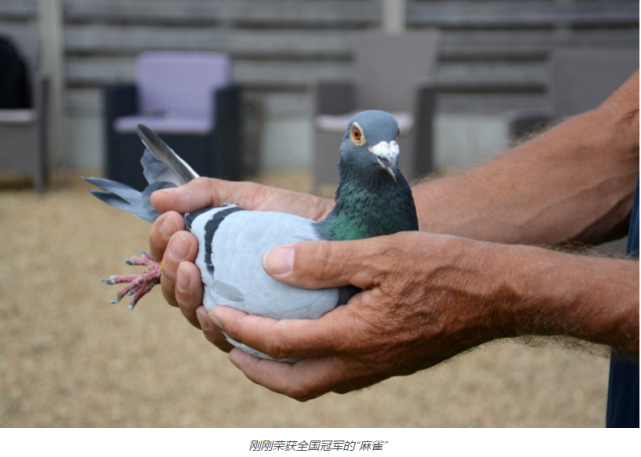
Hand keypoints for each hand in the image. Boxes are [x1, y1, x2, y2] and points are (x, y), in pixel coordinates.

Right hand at [147, 177, 333, 349]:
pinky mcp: (255, 331)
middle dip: (171, 264)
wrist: (342, 237)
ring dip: (183, 290)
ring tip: (194, 269)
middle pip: (174, 285)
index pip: (170, 254)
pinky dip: (210, 324)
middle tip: (185, 242)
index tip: (173, 220)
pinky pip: (222, 336)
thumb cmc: (298, 218)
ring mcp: (235, 309)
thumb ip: (207, 194)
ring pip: (191, 311)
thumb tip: (158, 198)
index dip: (161, 240)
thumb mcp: (252, 198)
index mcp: (210, 252)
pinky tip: (211, 308)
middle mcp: (217, 283)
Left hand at [208, 231, 515, 400]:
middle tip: (230, 346)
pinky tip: (311, 339)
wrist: (498, 295)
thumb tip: (271, 264)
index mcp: (353, 337)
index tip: (218, 312)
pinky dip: (311, 365)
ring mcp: (378, 368)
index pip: (279, 342)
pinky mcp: (391, 363)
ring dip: (280, 371)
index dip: (241, 329)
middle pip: (292, 384)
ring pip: (315, 384)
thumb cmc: (444, 269)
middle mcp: (362, 363)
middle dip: (254, 370)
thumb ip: (322, 261)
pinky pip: (339, 375)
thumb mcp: (380, 252)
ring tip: (261, 348)